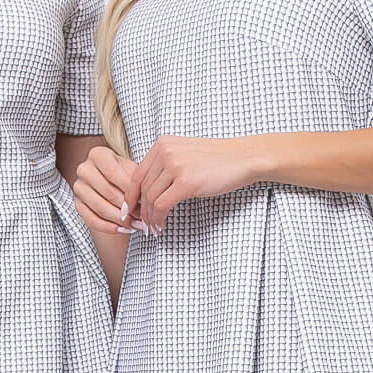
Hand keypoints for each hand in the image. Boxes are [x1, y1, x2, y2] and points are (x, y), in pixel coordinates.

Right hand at [73, 145, 143, 235]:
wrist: (114, 184)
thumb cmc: (125, 175)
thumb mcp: (133, 171)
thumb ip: (137, 182)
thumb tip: (145, 201)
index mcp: (97, 155)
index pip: (112, 172)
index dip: (128, 189)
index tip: (144, 202)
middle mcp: (84, 169)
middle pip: (106, 191)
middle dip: (127, 207)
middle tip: (143, 217)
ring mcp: (79, 187)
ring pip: (99, 207)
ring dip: (120, 220)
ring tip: (137, 225)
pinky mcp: (77, 204)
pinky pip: (91, 220)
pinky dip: (109, 227)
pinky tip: (123, 230)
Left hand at [137, 136, 260, 231]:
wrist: (244, 158)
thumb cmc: (219, 159)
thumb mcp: (186, 154)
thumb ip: (167, 165)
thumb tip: (149, 189)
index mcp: (163, 144)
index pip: (137, 173)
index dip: (130, 195)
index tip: (129, 210)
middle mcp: (166, 152)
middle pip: (143, 188)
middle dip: (141, 211)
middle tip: (144, 225)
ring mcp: (175, 166)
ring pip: (151, 199)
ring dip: (150, 218)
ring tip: (154, 228)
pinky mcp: (186, 182)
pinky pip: (162, 205)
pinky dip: (159, 219)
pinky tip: (162, 225)